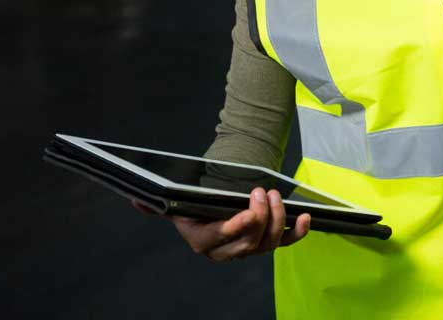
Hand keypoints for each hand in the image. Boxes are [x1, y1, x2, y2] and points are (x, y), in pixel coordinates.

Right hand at [136, 188, 311, 261]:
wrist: (217, 209)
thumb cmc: (198, 207)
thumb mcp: (178, 205)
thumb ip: (159, 206)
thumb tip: (137, 200)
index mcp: (204, 241)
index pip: (223, 239)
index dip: (239, 226)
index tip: (250, 209)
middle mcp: (228, 251)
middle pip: (250, 243)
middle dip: (261, 217)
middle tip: (262, 191)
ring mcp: (251, 248)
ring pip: (269, 243)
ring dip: (277, 218)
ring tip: (274, 194)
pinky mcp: (269, 242)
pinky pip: (287, 241)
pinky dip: (299, 232)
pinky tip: (305, 217)